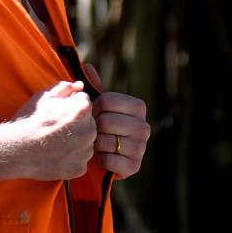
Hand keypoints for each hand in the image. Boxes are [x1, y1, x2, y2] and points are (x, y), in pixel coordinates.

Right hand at [12, 80, 96, 180]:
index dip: (69, 105)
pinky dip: (70, 159)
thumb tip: (79, 85)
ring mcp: (86, 152)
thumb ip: (65, 87)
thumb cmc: (29, 120)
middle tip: (54, 128)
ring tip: (54, 143)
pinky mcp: (80, 168)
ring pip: (85, 143)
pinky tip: (55, 155)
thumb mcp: (44, 96)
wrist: (16, 149)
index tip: (56, 113)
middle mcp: (90, 130)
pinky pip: (79, 160)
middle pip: (87, 123)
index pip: (84, 102)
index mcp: (83, 109)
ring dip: (75, 142)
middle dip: (76, 124)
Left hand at [83, 64, 150, 179]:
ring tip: (96, 144)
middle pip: (105, 121)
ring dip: (95, 144)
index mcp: (138, 107)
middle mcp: (144, 126)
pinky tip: (101, 157)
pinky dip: (100, 159)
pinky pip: (109, 160)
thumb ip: (93, 85)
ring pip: (105, 141)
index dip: (93, 107)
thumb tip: (87, 66)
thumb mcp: (97, 104)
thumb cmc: (100, 124)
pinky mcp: (134, 166)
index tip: (92, 113)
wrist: (104, 155)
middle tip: (92, 131)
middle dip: (93, 127)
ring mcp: (141, 147)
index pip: (107, 100)